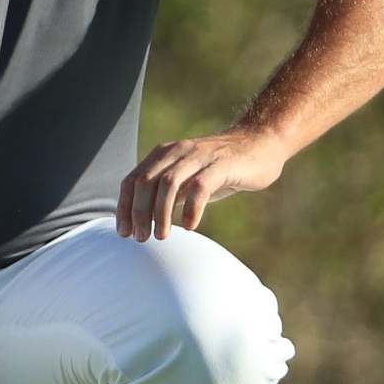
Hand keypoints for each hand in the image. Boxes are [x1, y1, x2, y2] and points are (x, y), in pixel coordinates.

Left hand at [116, 126, 289, 241]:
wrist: (260, 145)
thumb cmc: (219, 168)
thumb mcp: (187, 180)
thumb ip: (165, 194)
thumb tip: (140, 222)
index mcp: (163, 154)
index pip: (132, 180)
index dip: (124, 207)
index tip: (124, 233)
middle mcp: (177, 152)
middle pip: (146, 182)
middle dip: (139, 213)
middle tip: (141, 238)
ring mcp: (200, 156)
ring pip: (168, 183)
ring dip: (161, 213)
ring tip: (161, 236)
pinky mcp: (222, 164)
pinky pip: (200, 187)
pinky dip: (191, 208)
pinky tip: (189, 226)